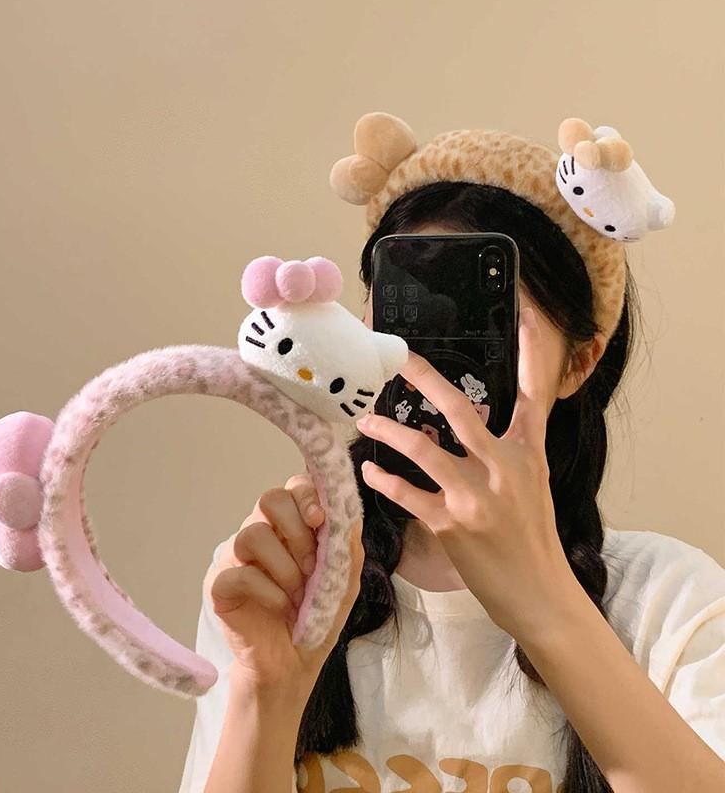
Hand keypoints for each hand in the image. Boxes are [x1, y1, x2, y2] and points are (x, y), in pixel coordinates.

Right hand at [208, 474, 363, 695]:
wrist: (294, 664)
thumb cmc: (316, 617)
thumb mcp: (344, 581)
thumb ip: (347, 547)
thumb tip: (348, 513)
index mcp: (288, 526)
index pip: (292, 488)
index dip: (307, 496)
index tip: (321, 520)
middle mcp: (260, 533)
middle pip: (269, 499)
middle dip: (297, 529)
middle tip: (313, 565)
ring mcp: (236, 557)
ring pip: (253, 533)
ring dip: (286, 567)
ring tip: (298, 595)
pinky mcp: (220, 585)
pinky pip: (241, 574)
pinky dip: (270, 593)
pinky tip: (282, 609)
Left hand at [355, 307, 581, 640]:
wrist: (539, 593)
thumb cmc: (531, 536)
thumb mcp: (530, 483)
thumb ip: (499, 448)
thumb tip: (448, 423)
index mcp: (527, 453)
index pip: (533, 394)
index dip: (532, 353)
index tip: (524, 312)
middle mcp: (504, 468)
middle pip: (460, 410)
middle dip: (425, 379)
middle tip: (397, 357)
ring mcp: (477, 497)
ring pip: (424, 449)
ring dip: (388, 432)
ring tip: (365, 421)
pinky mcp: (452, 525)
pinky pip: (408, 493)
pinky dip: (384, 479)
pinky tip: (368, 469)